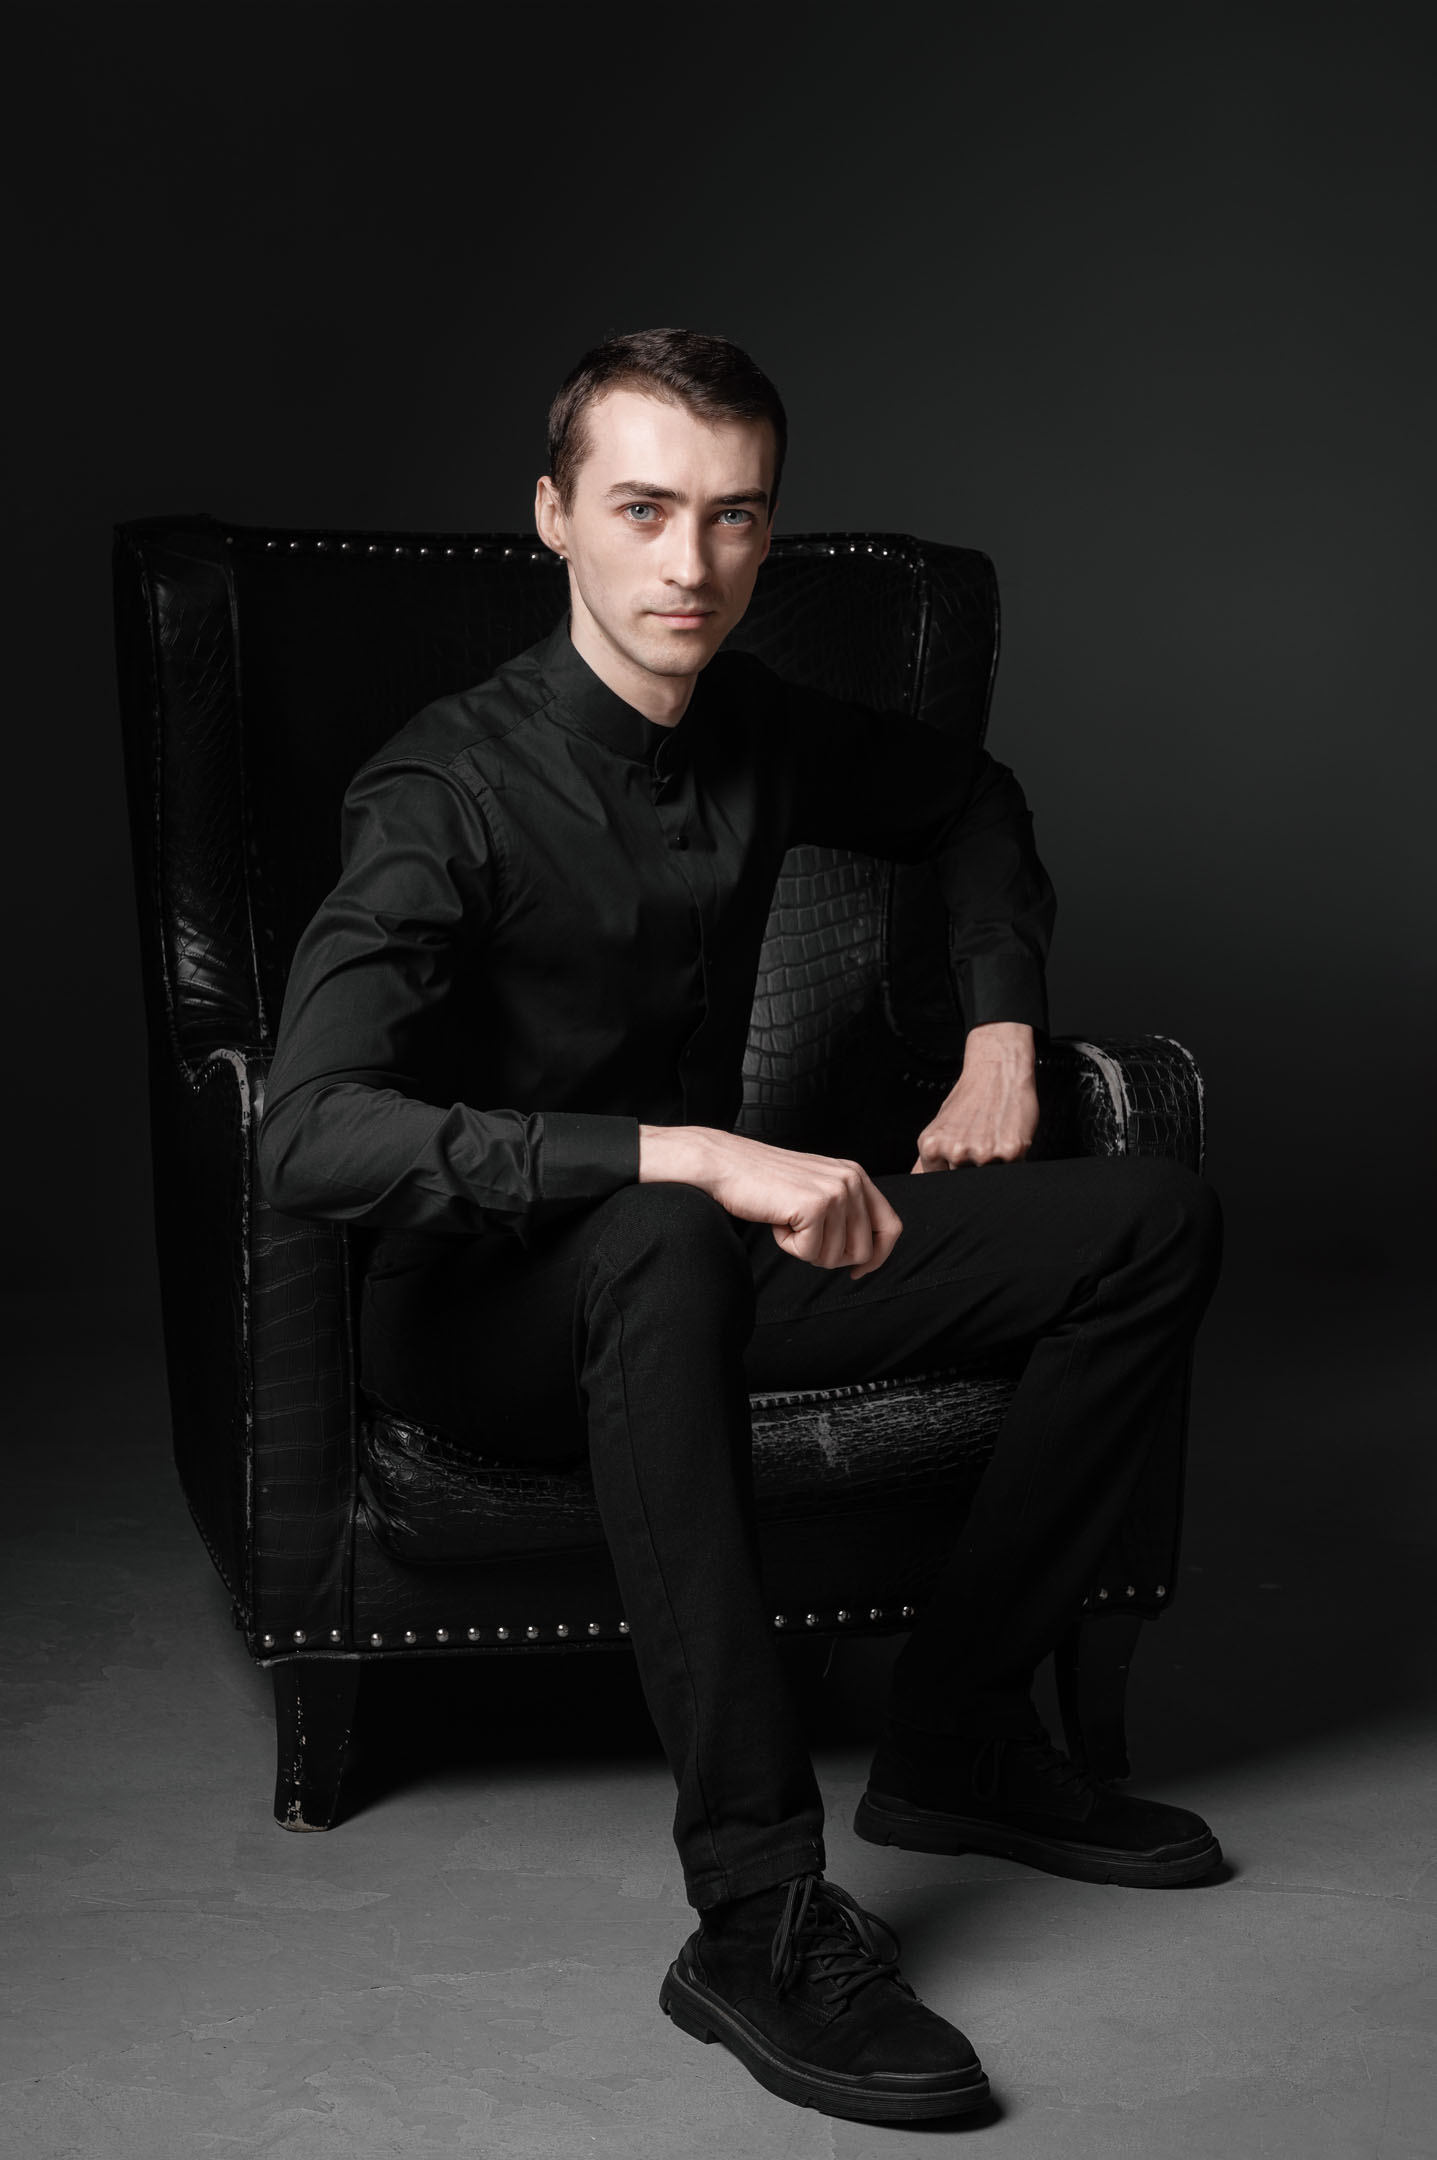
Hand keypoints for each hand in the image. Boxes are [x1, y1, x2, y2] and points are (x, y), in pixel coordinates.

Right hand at [638, 1125, 901, 1279]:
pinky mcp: (815, 1205)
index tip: (858, 1272)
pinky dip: (789, 1246)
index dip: (878, 1257)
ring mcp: (836, 1192)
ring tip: (786, 1220)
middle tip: (801, 1235)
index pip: (891, 1227)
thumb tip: (863, 1256)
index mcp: (856, 1175)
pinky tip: (777, 1220)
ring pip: (835, 1256)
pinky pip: (811, 1253)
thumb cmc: (765, 1183)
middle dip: (830, 1256)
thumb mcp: (815, 1189)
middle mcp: (852, 1180)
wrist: (726, 1165)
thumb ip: (844, 1211)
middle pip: (862, 1251)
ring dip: (805, 1249)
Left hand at [912, 1021, 1038, 1172]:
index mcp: (932, 1147)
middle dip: (972, 1167)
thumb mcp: (940, 1126)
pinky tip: (1004, 1134)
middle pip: (964, 1180)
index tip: (960, 1161)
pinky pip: (1012, 1168)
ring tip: (991, 1135)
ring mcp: (983, 1154)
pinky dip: (1011, 1156)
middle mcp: (955, 1152)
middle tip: (979, 1140)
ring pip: (988, 1176)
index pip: (939, 1181)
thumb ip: (933, 1157)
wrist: (997, 1069)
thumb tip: (919, 1179)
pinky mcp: (1011, 1152)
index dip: (952, 1173)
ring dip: (993, 1163)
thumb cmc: (970, 1097)